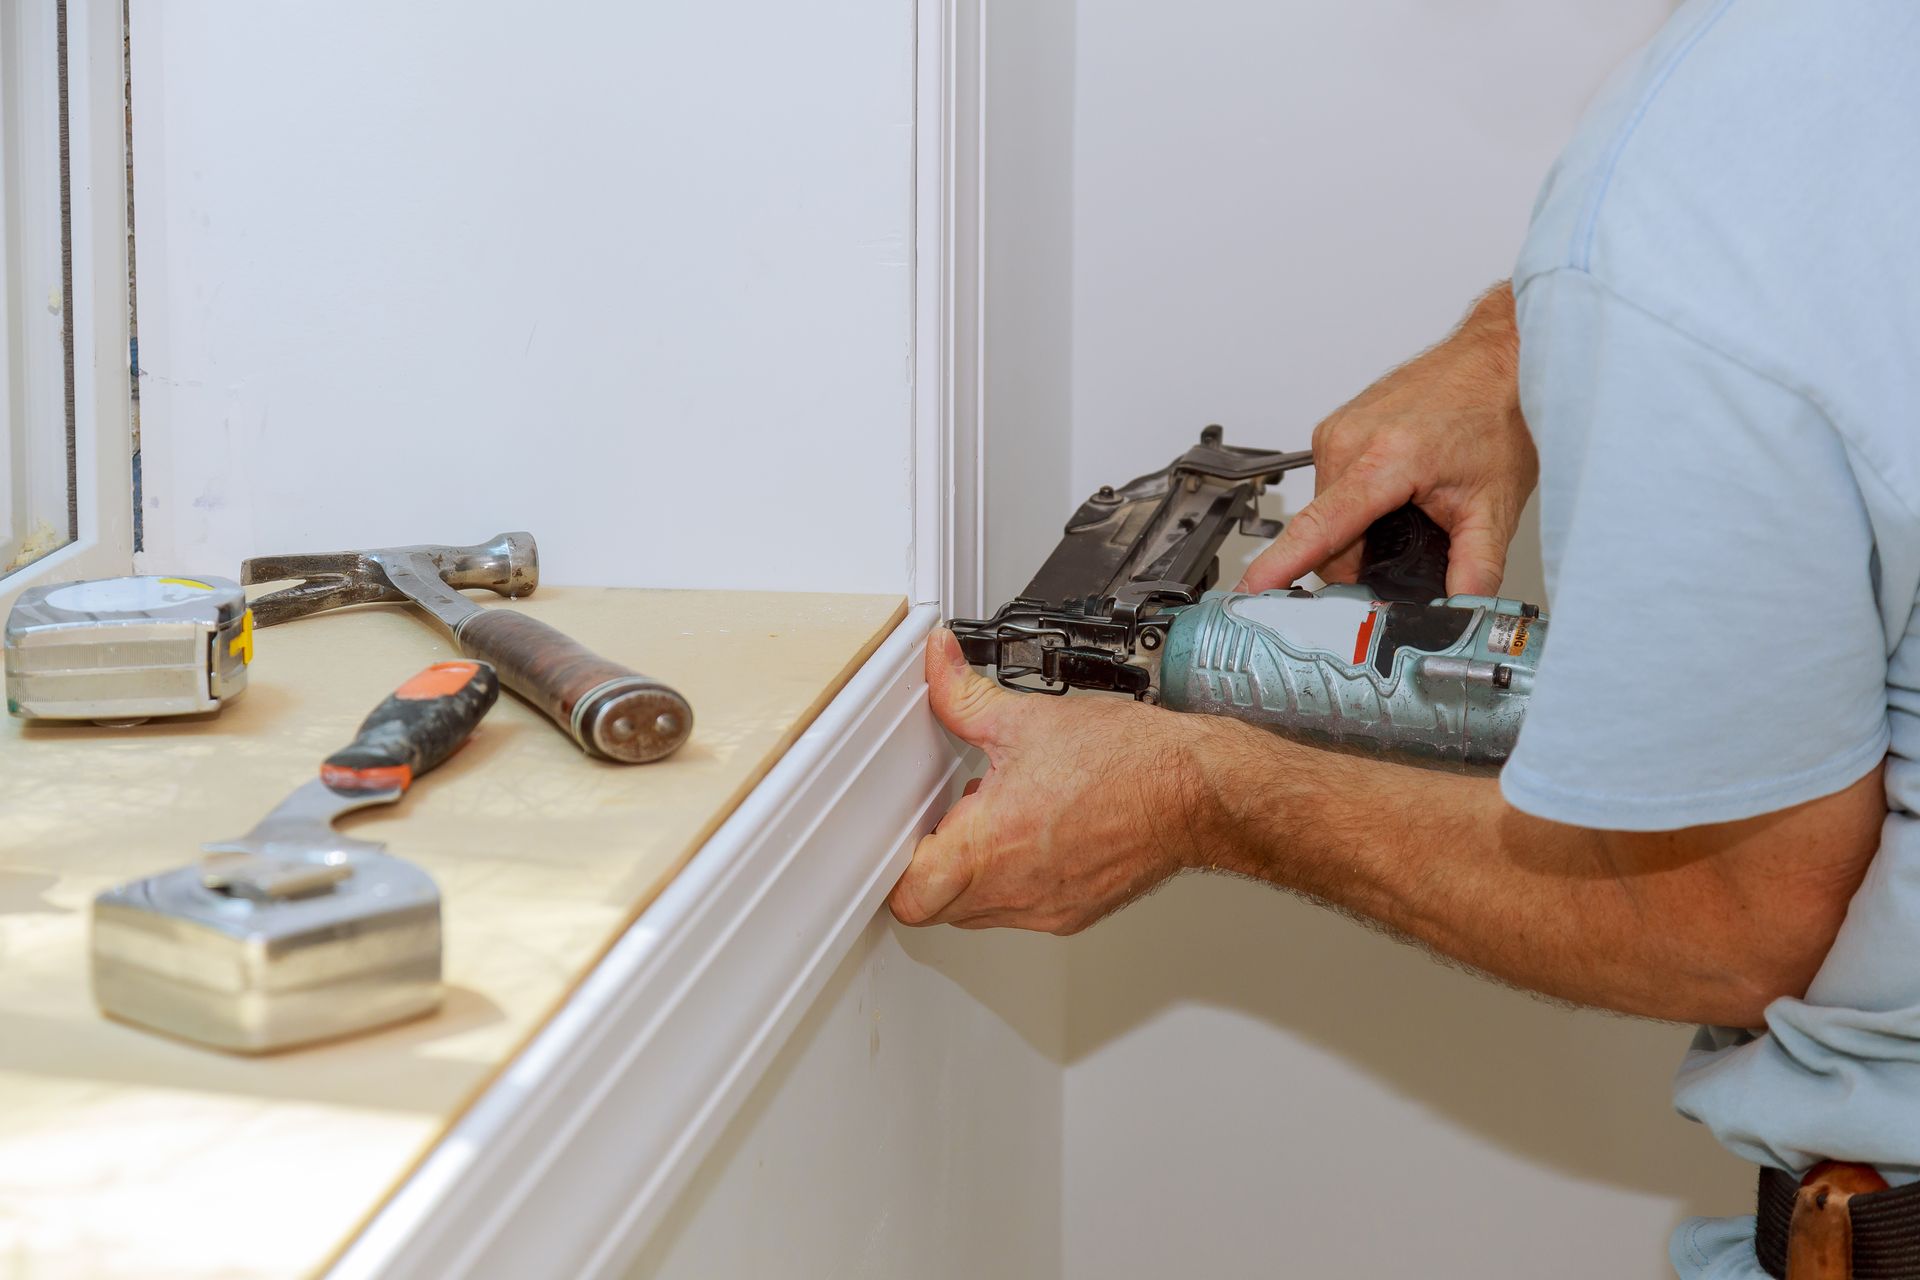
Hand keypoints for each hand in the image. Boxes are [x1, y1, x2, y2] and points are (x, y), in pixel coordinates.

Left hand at [889, 629, 1211, 933]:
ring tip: (996, 822)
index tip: (907, 833)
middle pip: (937, 909)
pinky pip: (1023, 911)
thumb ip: (963, 695)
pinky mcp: (1076, 912)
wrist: (1194, 791)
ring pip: (979, 913)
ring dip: (973, 876)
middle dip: (932, 869)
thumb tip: (937, 662)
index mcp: (990, 846)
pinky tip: (1035, 834)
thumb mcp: (1027, 717)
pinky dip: (1015, 881)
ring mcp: (1047, 908)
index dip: (896, 866)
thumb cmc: (1128, 762)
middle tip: (949, 822)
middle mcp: (1015, 889)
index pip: (909, 895)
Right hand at [1238, 283, 1536, 597]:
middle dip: (1361, 560)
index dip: (1280, 567)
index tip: (1249, 591)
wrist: (1495, 358)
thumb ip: (1476, 569)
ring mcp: (1335, 432)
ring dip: (1359, 531)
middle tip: (1410, 551)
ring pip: (1326, 516)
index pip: (1319, 528)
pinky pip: (1330, 488)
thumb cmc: (1494, 414)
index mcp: (1385, 459)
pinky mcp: (1333, 429)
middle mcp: (1347, 441)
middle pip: (1326, 538)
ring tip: (1408, 511)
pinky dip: (1356, 504)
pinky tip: (1394, 492)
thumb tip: (1463, 614)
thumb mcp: (1496, 504)